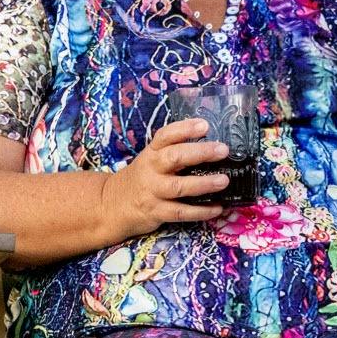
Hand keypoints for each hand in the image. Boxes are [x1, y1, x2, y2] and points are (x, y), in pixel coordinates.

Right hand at [104, 118, 230, 238]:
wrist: (112, 205)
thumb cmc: (142, 178)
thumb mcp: (151, 160)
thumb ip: (174, 152)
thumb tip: (212, 146)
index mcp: (151, 153)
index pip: (165, 136)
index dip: (185, 129)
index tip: (205, 125)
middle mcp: (151, 170)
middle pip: (174, 158)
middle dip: (200, 153)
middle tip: (223, 150)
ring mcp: (153, 192)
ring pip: (179, 187)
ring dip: (204, 184)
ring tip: (224, 180)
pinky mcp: (156, 212)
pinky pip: (181, 212)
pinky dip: (201, 211)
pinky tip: (217, 208)